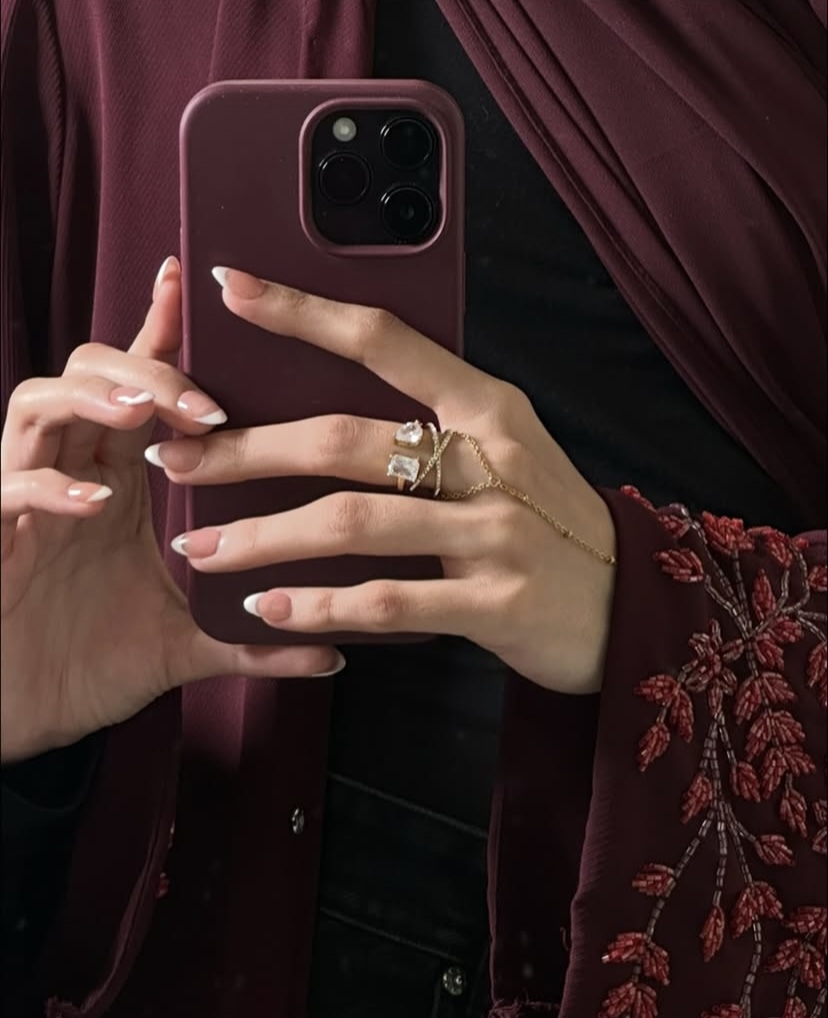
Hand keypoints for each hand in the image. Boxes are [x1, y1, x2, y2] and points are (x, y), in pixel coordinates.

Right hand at [0, 259, 343, 762]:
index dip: (162, 334)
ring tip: (142, 413)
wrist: (19, 720)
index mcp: (121, 485)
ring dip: (93, 399)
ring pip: (37, 405)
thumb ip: (256, 641)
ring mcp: (28, 500)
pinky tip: (93, 503)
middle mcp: (75, 477)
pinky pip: (10, 487)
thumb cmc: (90, 667)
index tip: (196, 288)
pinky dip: (49, 487)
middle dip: (145, 368)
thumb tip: (335, 651)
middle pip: (91, 374)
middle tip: (201, 399)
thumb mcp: (187, 648)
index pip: (142, 390)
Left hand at [149, 268, 616, 695]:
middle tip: (177, 459)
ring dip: (263, 534)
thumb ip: (433, 424)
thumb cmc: (549, 517)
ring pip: (353, 522)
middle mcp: (490, 457)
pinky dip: (320, 605)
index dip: (303, 310)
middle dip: (248, 448)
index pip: (385, 339)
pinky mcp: (495, 601)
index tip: (229, 287)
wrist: (630, 601)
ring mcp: (495, 530)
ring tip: (200, 548)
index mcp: (489, 405)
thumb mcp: (505, 449)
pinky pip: (388, 600)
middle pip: (345, 439)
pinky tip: (269, 609)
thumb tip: (323, 413)